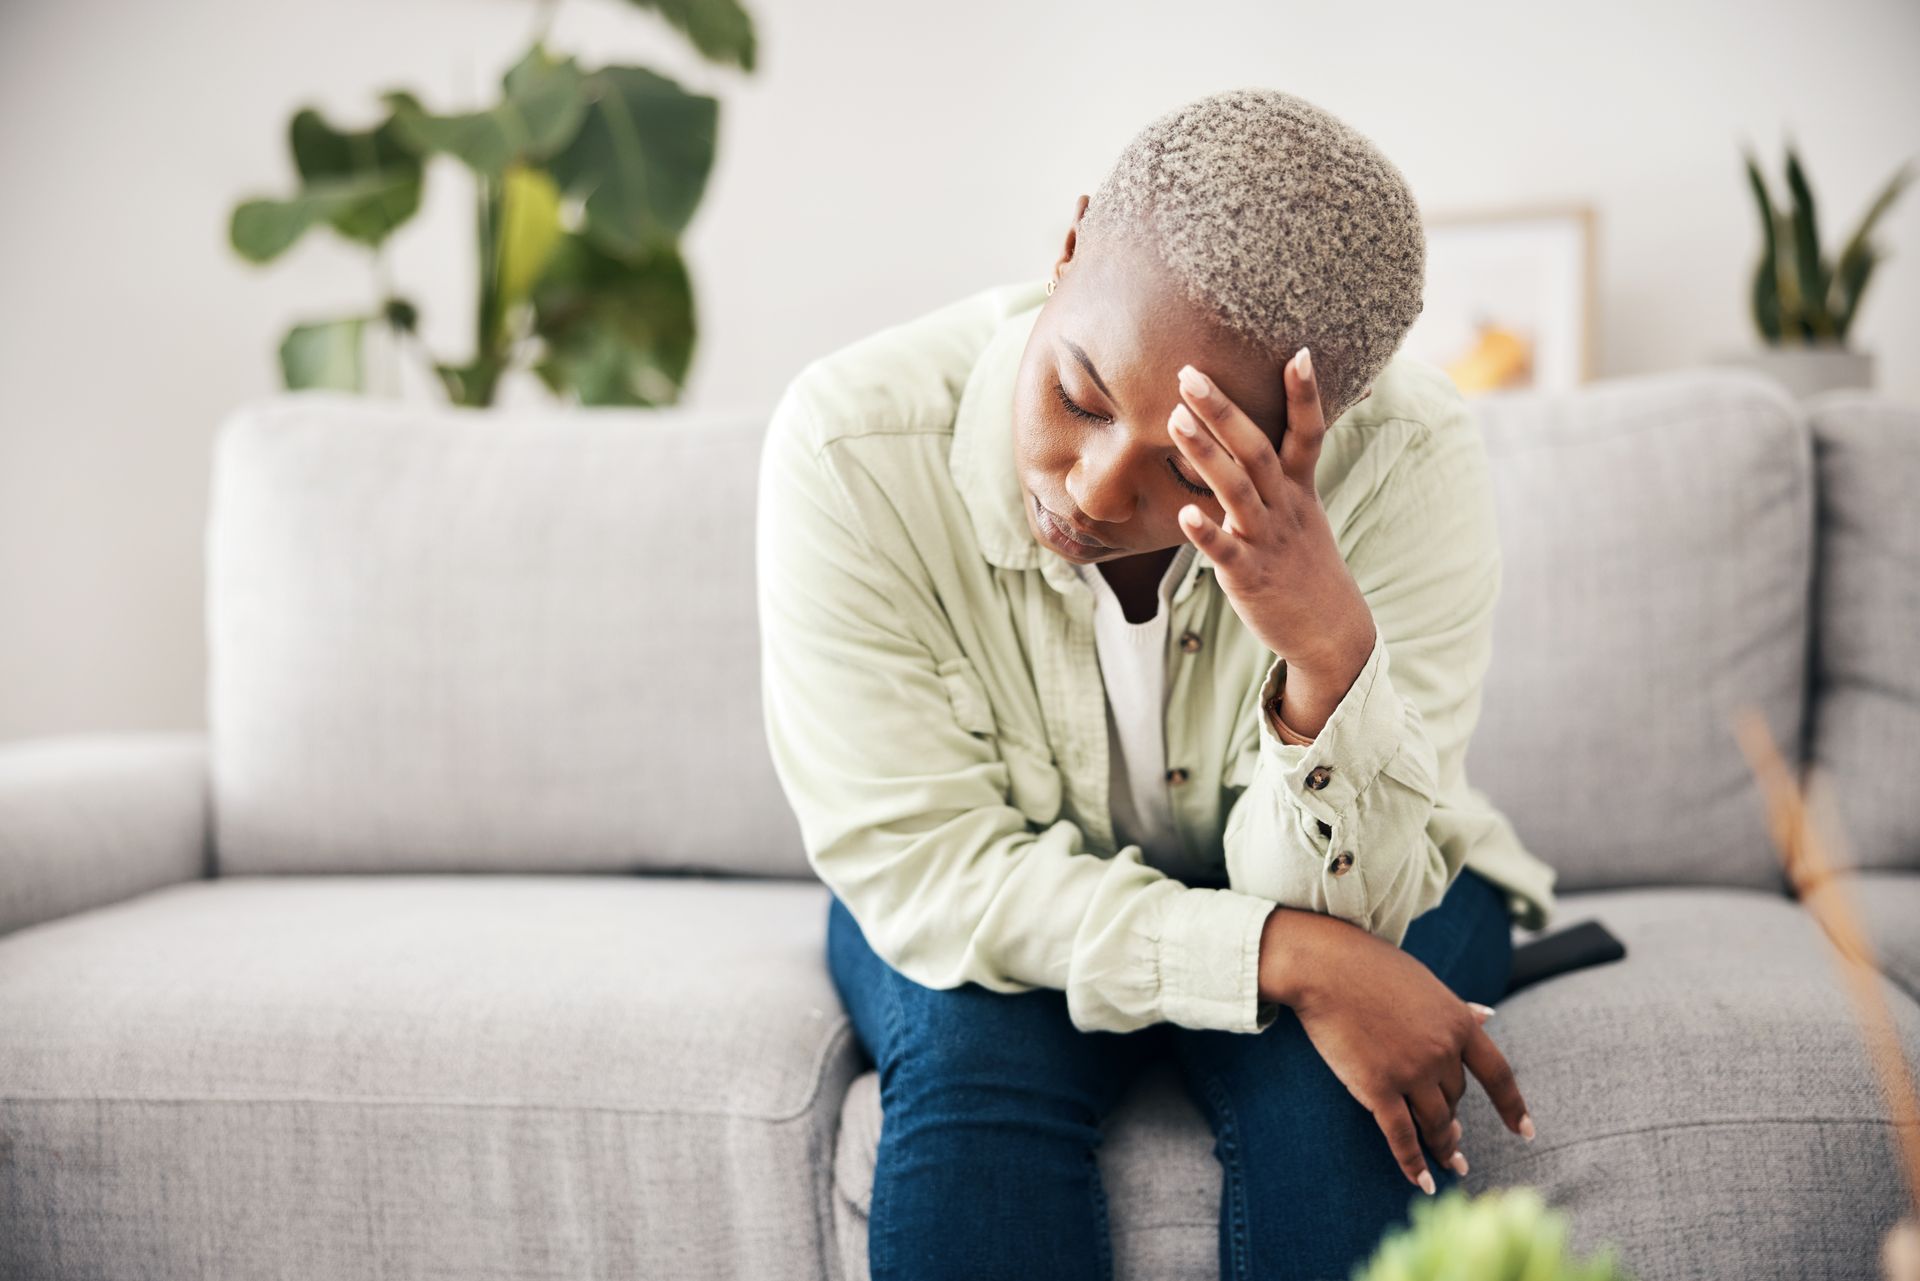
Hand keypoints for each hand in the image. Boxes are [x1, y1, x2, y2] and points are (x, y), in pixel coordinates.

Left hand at [1169, 348, 1371, 671]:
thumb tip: (1255, 431)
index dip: (1305, 396)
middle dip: (1223, 411)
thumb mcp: (1301, 511)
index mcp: (1298, 489)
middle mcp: (1284, 507)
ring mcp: (1267, 540)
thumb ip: (1281, 472)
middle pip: (1257, 451)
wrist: (1330, 630)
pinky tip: (1185, 512)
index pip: (1307, 434)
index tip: (1300, 353)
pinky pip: (1226, 550)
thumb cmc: (1304, 563)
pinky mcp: (1249, 575)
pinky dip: (1206, 532)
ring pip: (1238, 491)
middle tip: (1189, 373)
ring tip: (1175, 421)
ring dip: (1206, 455)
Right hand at [1258, 906, 1534, 1193]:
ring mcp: (1411, 1072)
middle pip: (1456, 1097)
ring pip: (1435, 1122)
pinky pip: (1401, 1137)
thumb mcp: (1425, 984)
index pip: (1498, 1075)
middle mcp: (1441, 1051)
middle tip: (1453, 1137)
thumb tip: (1489, 1016)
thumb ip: (1457, 1007)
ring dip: (1442, 1144)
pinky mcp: (1377, 1088)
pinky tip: (1423, 1182)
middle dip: (1454, 1116)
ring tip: (1447, 1161)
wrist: (1324, 966)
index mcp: (1458, 1024)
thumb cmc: (1371, 967)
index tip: (1525, 1132)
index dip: (1514, 1107)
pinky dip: (1413, 1163)